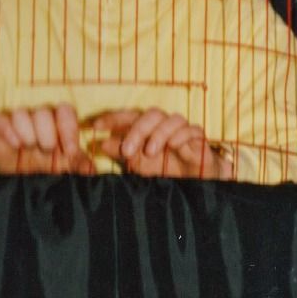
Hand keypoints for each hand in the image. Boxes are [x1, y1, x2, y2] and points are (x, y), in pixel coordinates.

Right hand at [0, 105, 96, 175]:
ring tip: (29, 148)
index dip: (69, 129)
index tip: (70, 151)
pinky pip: (1, 118)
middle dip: (46, 133)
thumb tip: (91, 170)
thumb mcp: (65, 169)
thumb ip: (79, 165)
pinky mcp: (0, 125)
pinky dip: (7, 130)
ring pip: (22, 113)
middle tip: (46, 151)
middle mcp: (39, 118)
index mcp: (58, 123)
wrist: (21, 179)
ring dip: (27, 131)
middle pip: (43, 112)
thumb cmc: (46, 169)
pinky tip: (15, 144)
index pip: (66, 112)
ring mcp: (19, 120)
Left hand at [89, 109, 233, 179]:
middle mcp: (165, 125)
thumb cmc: (167, 169)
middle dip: (137, 130)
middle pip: (151, 114)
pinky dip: (181, 135)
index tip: (96, 126)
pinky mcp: (199, 140)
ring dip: (158, 133)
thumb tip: (101, 144)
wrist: (198, 182)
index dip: (113, 118)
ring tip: (149, 152)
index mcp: (149, 128)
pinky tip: (173, 146)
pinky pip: (192, 130)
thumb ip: (122, 153)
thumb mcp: (140, 164)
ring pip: (172, 119)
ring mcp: (183, 131)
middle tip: (126, 151)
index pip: (130, 116)